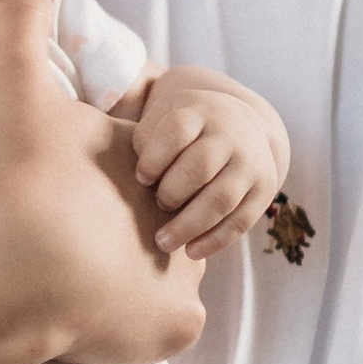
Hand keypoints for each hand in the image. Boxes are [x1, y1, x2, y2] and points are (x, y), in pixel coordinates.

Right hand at [0, 0, 207, 363]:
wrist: (21, 260)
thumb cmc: (20, 178)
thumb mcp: (18, 89)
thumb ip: (22, 27)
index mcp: (144, 167)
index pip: (148, 172)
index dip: (116, 185)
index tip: (73, 198)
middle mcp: (174, 216)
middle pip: (161, 224)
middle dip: (133, 233)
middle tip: (80, 245)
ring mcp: (181, 275)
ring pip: (170, 280)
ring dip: (139, 284)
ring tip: (89, 288)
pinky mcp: (177, 324)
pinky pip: (170, 329)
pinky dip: (144, 330)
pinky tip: (105, 323)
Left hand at [131, 66, 290, 259]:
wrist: (241, 123)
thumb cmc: (182, 130)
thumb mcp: (160, 117)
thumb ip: (133, 134)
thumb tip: (99, 161)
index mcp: (199, 111)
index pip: (175, 132)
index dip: (153, 158)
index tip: (141, 178)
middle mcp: (229, 134)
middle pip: (199, 167)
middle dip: (172, 192)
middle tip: (157, 206)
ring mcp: (250, 162)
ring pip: (221, 198)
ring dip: (189, 225)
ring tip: (163, 242)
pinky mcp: (263, 189)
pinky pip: (241, 220)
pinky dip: (215, 240)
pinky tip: (191, 252)